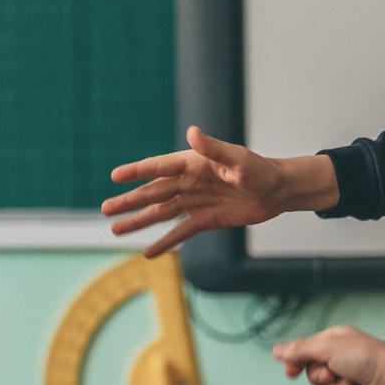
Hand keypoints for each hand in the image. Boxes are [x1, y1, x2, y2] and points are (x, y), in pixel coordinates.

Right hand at [103, 128, 336, 256]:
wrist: (279, 192)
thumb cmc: (261, 170)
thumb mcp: (238, 159)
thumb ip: (213, 148)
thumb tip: (192, 132)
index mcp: (193, 163)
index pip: (159, 167)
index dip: (137, 171)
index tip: (115, 176)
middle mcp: (189, 182)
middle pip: (153, 193)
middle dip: (129, 201)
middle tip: (104, 209)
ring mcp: (195, 202)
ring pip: (161, 213)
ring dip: (138, 221)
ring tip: (115, 230)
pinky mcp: (205, 220)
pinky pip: (180, 232)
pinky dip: (165, 242)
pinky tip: (147, 252)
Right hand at [270, 325, 384, 384]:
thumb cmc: (367, 357)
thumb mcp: (329, 347)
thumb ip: (300, 350)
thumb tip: (276, 350)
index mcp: (332, 342)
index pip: (303, 353)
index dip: (295, 362)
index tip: (291, 371)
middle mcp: (337, 360)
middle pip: (311, 375)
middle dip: (323, 378)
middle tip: (337, 372)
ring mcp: (345, 379)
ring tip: (352, 384)